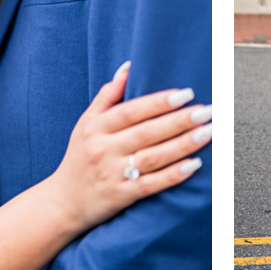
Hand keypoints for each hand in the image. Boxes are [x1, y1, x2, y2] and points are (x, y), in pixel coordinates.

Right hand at [48, 62, 210, 233]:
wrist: (63, 203)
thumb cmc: (80, 157)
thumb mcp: (86, 123)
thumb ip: (108, 95)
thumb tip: (129, 66)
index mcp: (96, 128)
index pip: (132, 111)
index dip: (160, 102)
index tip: (186, 93)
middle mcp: (103, 150)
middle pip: (147, 132)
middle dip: (180, 121)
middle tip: (206, 111)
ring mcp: (112, 174)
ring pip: (153, 157)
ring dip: (183, 144)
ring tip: (207, 132)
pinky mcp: (121, 196)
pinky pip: (151, 184)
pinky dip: (173, 175)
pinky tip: (194, 165)